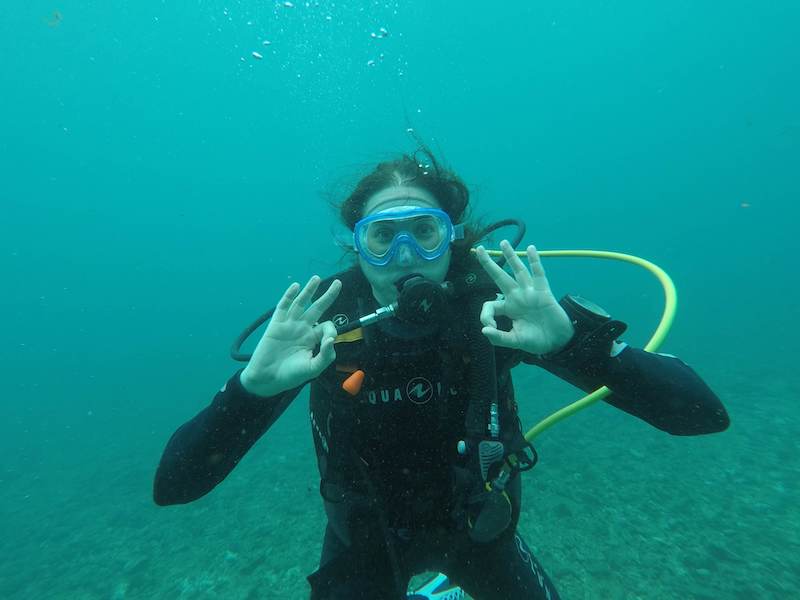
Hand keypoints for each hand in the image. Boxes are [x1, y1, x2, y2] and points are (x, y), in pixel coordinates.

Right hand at [240, 276, 341, 396]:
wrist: (267, 379)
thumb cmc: (291, 375)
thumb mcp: (312, 368)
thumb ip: (325, 355)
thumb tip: (332, 338)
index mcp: (313, 338)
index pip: (326, 326)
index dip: (330, 329)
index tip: (328, 339)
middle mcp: (303, 328)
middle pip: (318, 308)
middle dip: (328, 296)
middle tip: (338, 283)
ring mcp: (289, 324)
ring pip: (301, 303)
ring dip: (309, 290)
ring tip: (317, 278)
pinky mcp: (276, 324)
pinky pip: (283, 307)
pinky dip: (289, 296)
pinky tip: (296, 286)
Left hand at [475, 240, 573, 354]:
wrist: (557, 341)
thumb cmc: (536, 341)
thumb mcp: (515, 341)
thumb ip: (499, 337)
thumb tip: (484, 330)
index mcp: (508, 308)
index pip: (490, 305)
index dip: (485, 316)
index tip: (490, 328)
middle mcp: (516, 297)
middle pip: (499, 277)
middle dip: (488, 264)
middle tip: (479, 250)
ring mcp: (530, 292)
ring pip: (518, 271)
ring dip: (511, 256)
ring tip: (503, 242)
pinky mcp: (544, 292)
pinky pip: (538, 274)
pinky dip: (535, 261)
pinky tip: (531, 248)